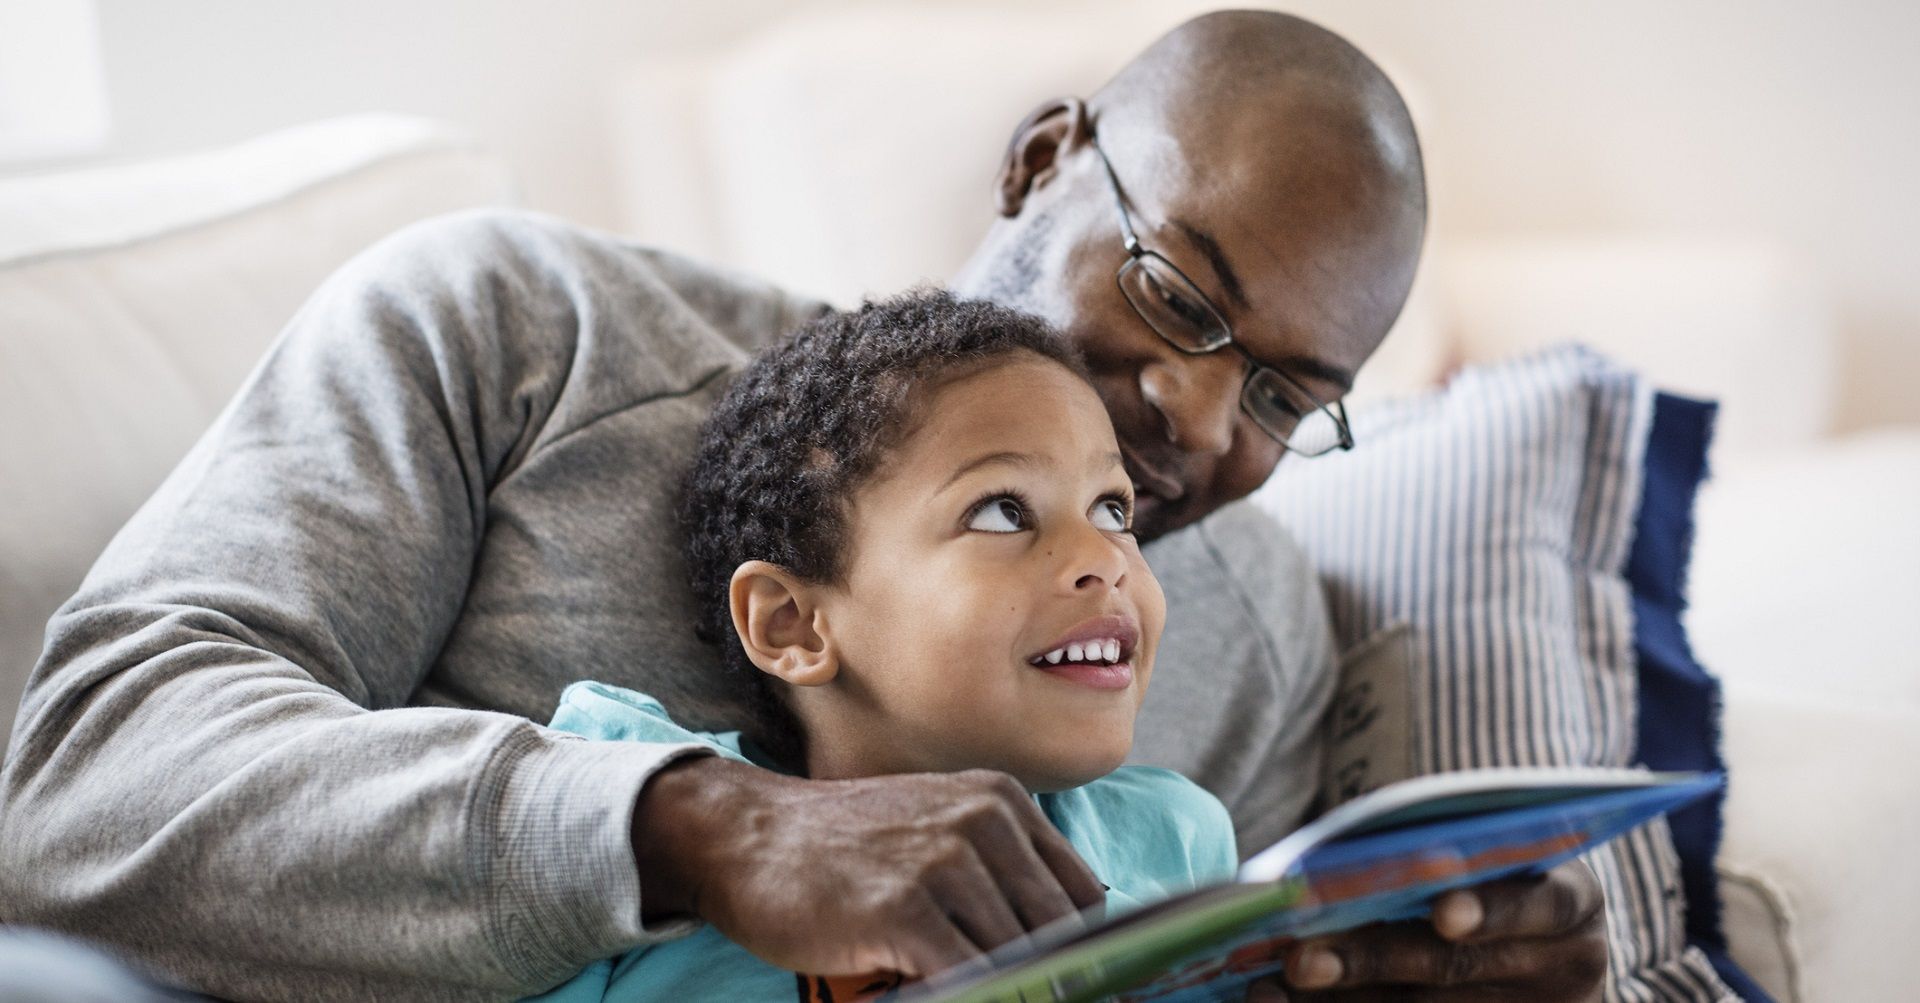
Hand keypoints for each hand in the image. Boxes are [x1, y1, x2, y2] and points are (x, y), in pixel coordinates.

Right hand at [631, 756, 1105, 978]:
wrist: (746, 838)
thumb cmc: (845, 855)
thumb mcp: (938, 837)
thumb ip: (1001, 880)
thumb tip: (1069, 956)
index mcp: (1003, 801)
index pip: (1084, 898)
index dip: (1084, 956)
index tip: (1071, 988)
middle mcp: (984, 820)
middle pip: (1059, 934)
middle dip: (1048, 984)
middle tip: (1026, 997)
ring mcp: (945, 861)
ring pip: (1019, 961)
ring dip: (1006, 991)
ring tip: (973, 992)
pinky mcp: (904, 908)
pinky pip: (969, 979)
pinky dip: (970, 997)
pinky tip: (937, 997)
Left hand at [1252, 859, 1607, 1000]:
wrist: (1535, 949)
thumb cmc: (1493, 874)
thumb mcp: (1491, 855)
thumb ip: (1437, 853)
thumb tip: (1331, 867)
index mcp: (1573, 900)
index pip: (1541, 905)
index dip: (1490, 910)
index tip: (1442, 916)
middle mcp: (1564, 966)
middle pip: (1457, 968)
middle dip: (1373, 958)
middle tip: (1302, 958)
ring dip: (1343, 998)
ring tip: (1277, 984)